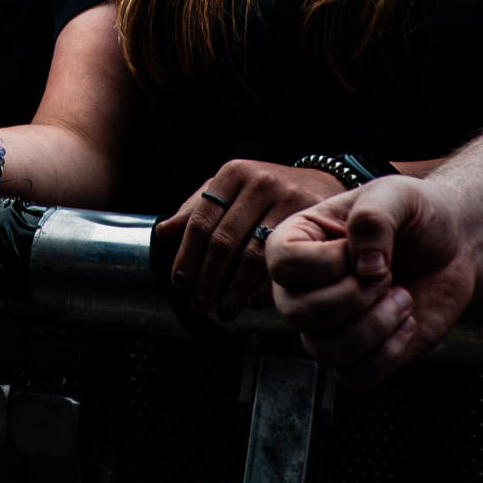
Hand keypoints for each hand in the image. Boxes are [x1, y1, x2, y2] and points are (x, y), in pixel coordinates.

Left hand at [157, 160, 342, 317]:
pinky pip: (281, 261)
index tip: (180, 281)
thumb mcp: (230, 191)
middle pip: (224, 240)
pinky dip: (263, 286)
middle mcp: (259, 183)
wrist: (320, 183)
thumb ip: (197, 209)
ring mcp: (288, 199)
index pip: (201, 220)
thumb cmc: (265, 192)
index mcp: (233, 174)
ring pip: (252, 255)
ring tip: (224, 309)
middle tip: (199, 304)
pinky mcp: (310, 219)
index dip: (187, 254)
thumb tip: (163, 233)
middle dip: (208, 278)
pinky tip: (253, 301)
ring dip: (234, 289)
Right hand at [267, 176, 475, 387]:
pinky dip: (389, 352)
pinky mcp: (359, 353)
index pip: (284, 265)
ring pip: (325, 350)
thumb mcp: (396, 196)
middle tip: (387, 274)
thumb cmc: (414, 215)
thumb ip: (372, 218)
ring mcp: (328, 325)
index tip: (360, 248)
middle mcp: (302, 288)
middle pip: (299, 314)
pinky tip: (406, 321)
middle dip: (355, 296)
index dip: (327, 263)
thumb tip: (364, 266)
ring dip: (375, 326)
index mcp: (297, 243)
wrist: (453, 245)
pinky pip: (356, 376)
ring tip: (402, 298)